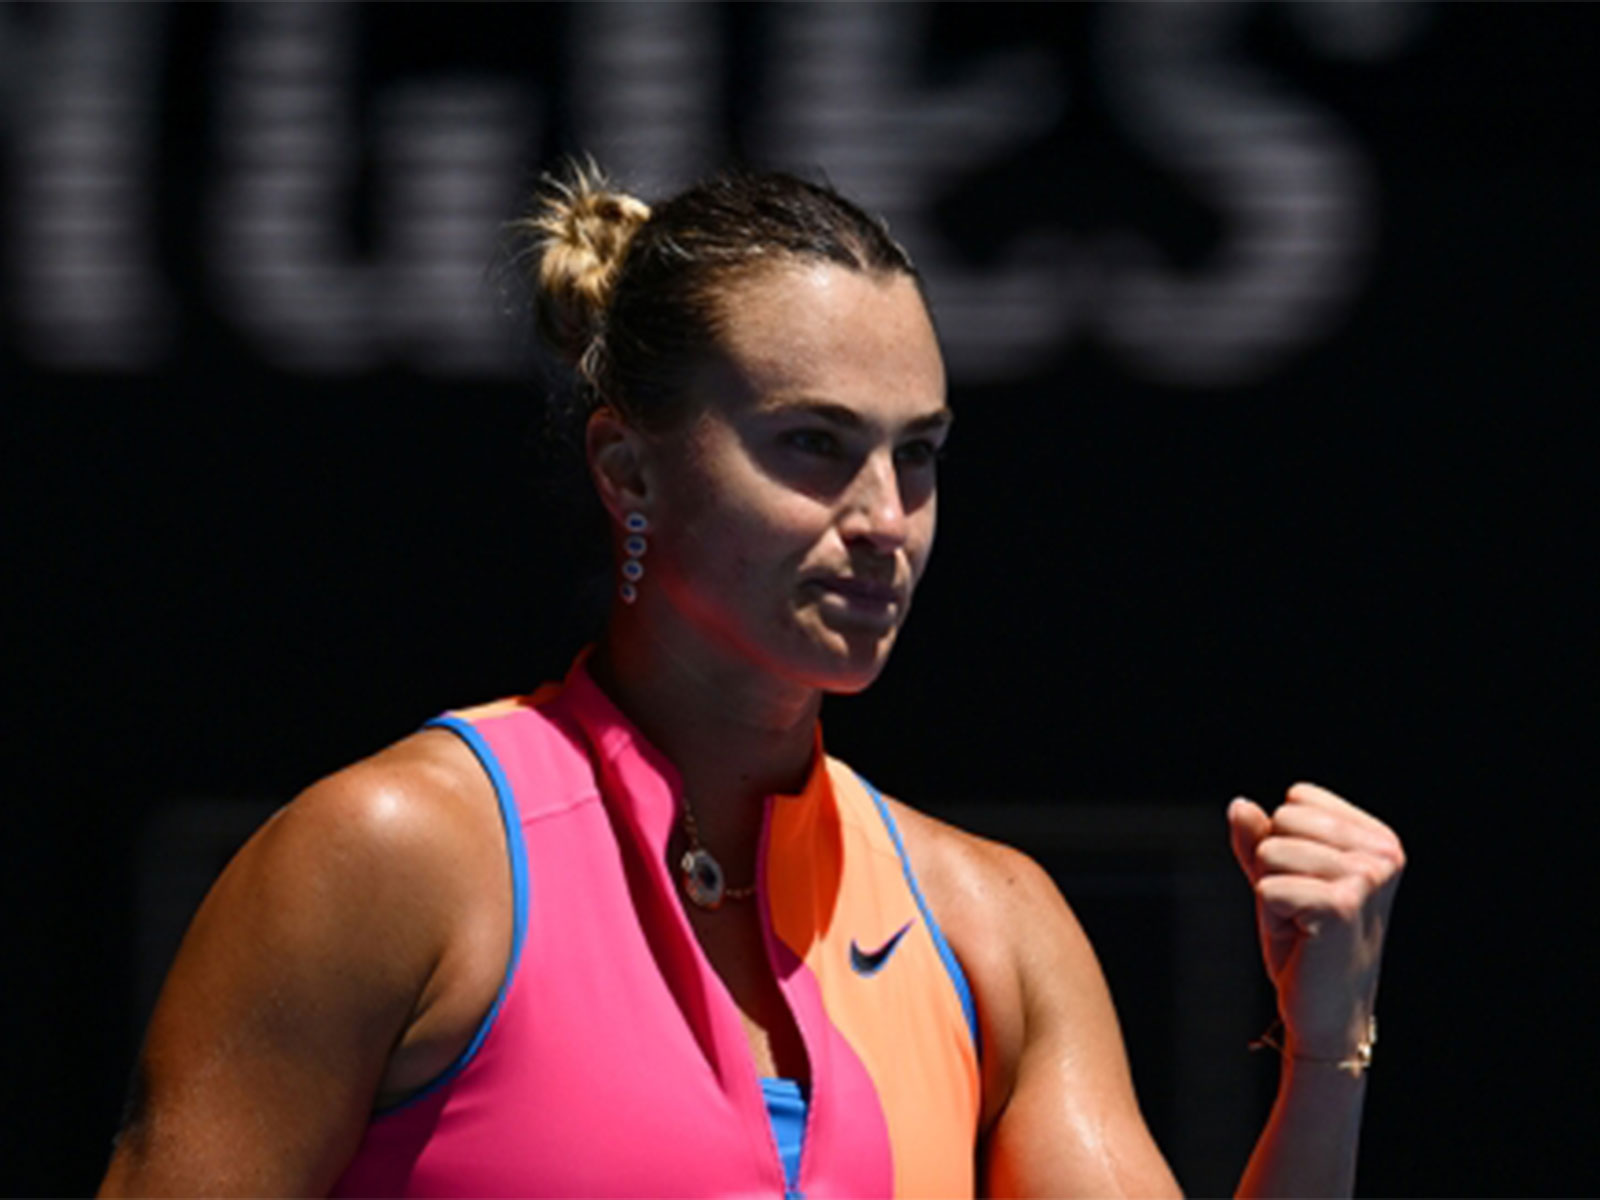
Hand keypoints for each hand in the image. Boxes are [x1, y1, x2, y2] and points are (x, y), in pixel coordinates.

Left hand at [1228, 783, 1404, 1059]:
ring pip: (1269, 851)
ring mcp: (1366, 878)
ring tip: (1303, 924)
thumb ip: (1258, 837)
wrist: (1327, 1013)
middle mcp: (1382, 853)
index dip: (1284, 841)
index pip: (1297, 798)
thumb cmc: (1306, 943)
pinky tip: (1302, 939)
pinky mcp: (1341, 905)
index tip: (1308, 885)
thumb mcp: (1280, 876)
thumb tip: (1240, 805)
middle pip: (1282, 820)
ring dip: (1272, 892)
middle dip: (1275, 865)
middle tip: (1302, 909)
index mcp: (1378, 838)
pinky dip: (1271, 916)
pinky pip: (1266, 887)